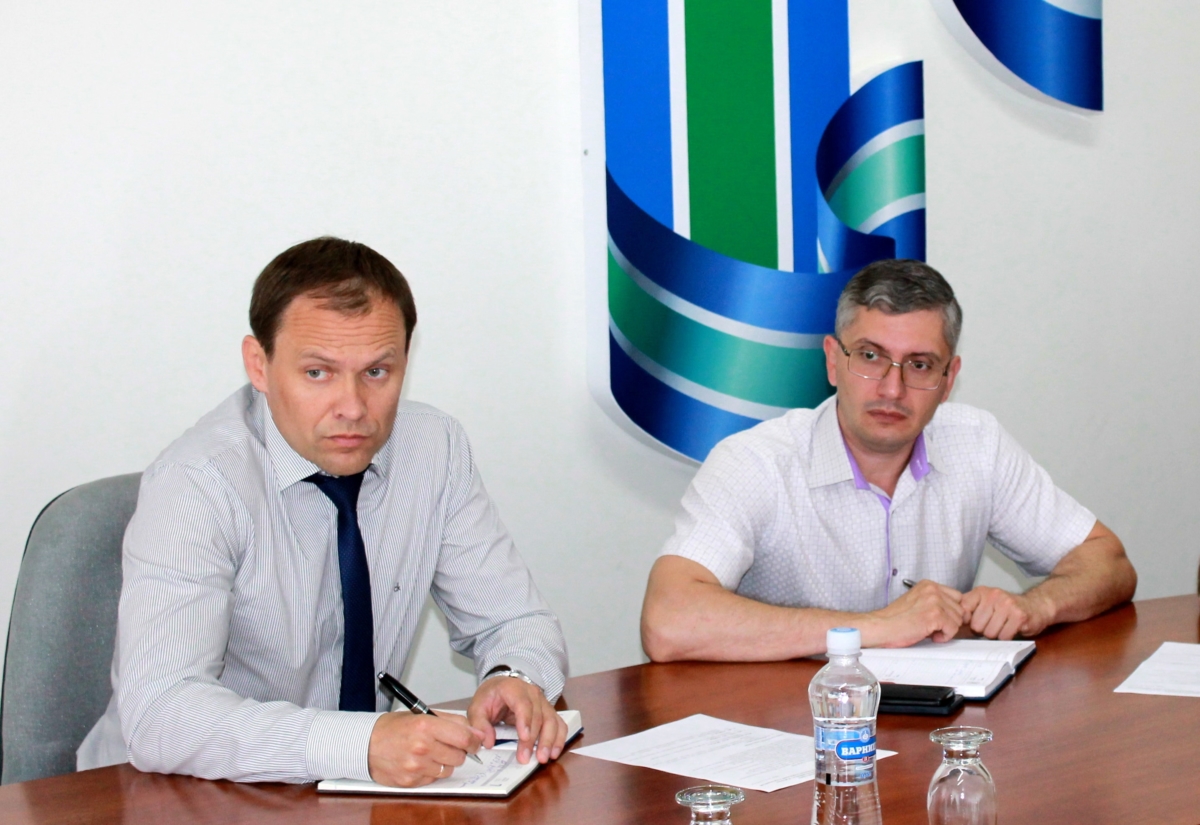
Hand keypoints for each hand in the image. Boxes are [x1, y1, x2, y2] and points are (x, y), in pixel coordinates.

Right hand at [367, 711, 483, 786]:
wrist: (366, 744)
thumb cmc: (393, 728)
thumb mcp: (423, 714)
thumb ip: (453, 721)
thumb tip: (476, 733)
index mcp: (426, 726)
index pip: (464, 738)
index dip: (473, 741)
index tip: (474, 742)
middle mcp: (422, 747)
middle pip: (459, 756)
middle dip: (457, 751)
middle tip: (446, 745)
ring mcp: (415, 766)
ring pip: (448, 769)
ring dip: (444, 762)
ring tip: (430, 753)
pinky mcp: (410, 781)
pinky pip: (433, 779)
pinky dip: (431, 772)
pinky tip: (420, 762)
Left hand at [468, 675, 566, 764]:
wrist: (502, 686)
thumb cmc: (490, 697)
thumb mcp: (477, 707)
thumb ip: (478, 724)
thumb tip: (488, 742)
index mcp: (513, 689)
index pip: (522, 704)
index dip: (525, 720)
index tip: (524, 737)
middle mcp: (532, 693)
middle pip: (538, 716)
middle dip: (534, 739)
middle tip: (526, 758)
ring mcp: (543, 702)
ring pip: (552, 720)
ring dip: (549, 741)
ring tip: (543, 758)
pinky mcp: (549, 712)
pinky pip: (559, 724)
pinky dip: (559, 738)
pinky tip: (554, 752)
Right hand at [864, 580, 965, 646]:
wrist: (882, 626)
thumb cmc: (895, 619)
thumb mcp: (917, 602)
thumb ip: (935, 602)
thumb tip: (956, 612)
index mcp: (928, 585)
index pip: (957, 596)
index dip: (951, 611)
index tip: (942, 619)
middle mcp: (932, 590)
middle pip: (960, 608)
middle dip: (951, 621)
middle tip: (935, 627)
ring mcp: (934, 602)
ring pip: (958, 619)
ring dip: (947, 629)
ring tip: (931, 632)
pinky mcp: (934, 615)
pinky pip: (953, 629)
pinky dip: (945, 636)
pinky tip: (932, 636)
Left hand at [961, 586, 1050, 638]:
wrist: (1037, 606)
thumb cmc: (1007, 608)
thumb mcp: (986, 603)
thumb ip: (971, 609)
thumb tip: (954, 622)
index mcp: (981, 592)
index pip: (963, 610)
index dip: (968, 621)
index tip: (976, 621)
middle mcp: (993, 595)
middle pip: (976, 626)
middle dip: (984, 630)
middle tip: (995, 623)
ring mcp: (1006, 605)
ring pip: (990, 633)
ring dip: (996, 634)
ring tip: (1003, 625)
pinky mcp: (1019, 616)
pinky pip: (1004, 636)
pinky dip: (1007, 637)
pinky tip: (1012, 628)